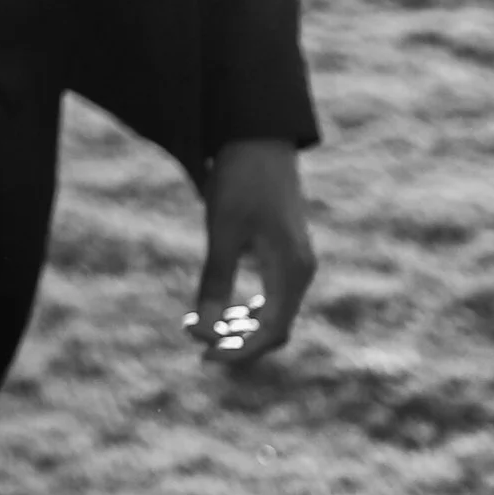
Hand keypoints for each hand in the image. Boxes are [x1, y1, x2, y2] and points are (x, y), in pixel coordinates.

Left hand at [188, 139, 314, 366]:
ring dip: (239, 328)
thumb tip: (206, 330)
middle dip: (236, 342)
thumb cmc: (241, 182)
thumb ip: (216, 282)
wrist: (259, 138)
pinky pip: (273, 298)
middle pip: (274, 330)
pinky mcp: (285, 254)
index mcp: (292, 270)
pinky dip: (249, 310)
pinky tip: (223, 311)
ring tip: (197, 324)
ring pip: (274, 315)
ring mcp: (295, 263)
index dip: (238, 352)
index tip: (203, 356)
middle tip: (193, 337)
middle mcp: (300, 272)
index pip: (271, 332)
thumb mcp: (222, 232)